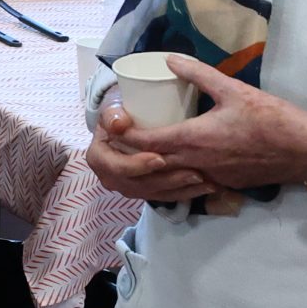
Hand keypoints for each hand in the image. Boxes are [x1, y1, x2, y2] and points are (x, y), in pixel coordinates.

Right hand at [85, 103, 217, 202]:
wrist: (121, 127)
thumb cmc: (118, 116)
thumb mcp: (111, 111)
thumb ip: (112, 114)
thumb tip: (118, 124)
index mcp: (99, 158)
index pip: (116, 167)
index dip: (137, 166)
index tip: (160, 158)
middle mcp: (110, 177)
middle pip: (139, 185)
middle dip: (167, 181)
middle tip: (193, 173)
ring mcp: (128, 187)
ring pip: (155, 194)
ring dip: (181, 189)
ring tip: (204, 180)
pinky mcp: (145, 191)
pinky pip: (166, 196)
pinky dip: (186, 193)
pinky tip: (207, 187)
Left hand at [132, 55, 306, 189]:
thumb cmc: (272, 118)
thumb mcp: (233, 89)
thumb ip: (199, 73)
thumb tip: (169, 59)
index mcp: (193, 139)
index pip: (144, 143)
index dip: (123, 135)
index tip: (112, 123)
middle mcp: (196, 164)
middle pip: (148, 164)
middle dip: (129, 152)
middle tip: (119, 135)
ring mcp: (210, 178)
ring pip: (167, 177)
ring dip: (149, 166)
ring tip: (139, 148)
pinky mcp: (223, 185)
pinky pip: (189, 183)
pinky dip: (173, 174)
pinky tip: (171, 160)